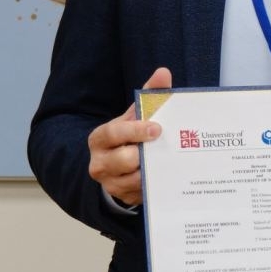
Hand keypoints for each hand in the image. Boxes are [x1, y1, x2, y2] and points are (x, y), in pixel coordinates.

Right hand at [87, 67, 171, 207]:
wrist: (118, 164)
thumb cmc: (129, 135)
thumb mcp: (136, 116)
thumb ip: (149, 95)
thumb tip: (163, 73)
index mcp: (100, 138)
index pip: (113, 133)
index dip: (134, 131)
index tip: (157, 128)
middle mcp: (100, 162)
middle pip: (122, 160)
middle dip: (144, 155)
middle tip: (165, 149)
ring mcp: (110, 183)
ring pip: (133, 181)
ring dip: (153, 172)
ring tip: (170, 163)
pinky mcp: (123, 198)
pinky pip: (142, 195)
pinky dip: (156, 186)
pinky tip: (170, 177)